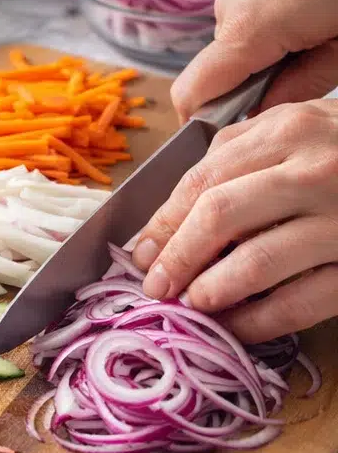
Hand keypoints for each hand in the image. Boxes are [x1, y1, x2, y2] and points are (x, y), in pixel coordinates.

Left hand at [131, 99, 337, 341]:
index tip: (140, 250)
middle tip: (155, 285)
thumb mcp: (301, 125)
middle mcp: (313, 171)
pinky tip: (239, 326)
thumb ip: (244, 148)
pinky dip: (263, 319)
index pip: (204, 177)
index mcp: (287, 131)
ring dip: (213, 290)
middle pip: (220, 215)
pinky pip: (305, 300)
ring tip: (192, 305)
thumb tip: (179, 199)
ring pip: (258, 261)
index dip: (165, 219)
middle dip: (177, 255)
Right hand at [170, 0, 337, 122]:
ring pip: (235, 50)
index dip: (205, 127)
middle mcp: (228, 7)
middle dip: (252, 92)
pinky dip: (271, 39)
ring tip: (320, 47)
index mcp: (243, 30)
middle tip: (309, 86)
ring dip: (265, 63)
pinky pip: (247, 24)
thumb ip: (294, 91)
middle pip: (216, 74)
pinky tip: (313, 28)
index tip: (236, 144)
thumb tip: (260, 118)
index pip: (192, 94)